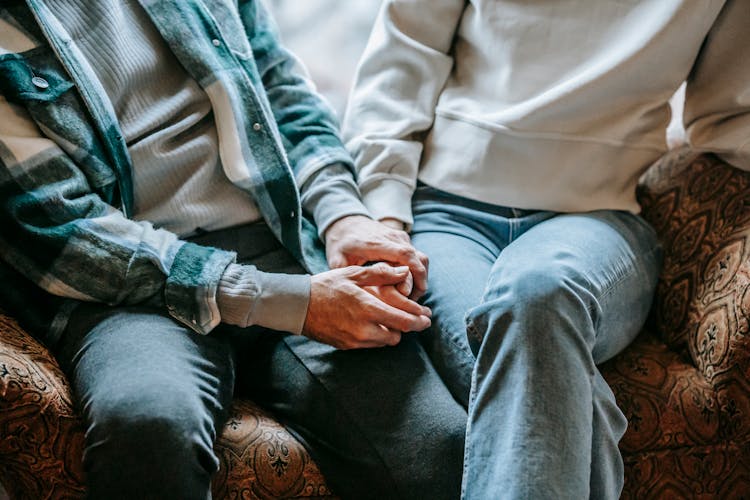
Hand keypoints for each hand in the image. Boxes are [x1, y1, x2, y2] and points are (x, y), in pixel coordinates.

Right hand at [303, 263, 430, 349]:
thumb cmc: (326, 286)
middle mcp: (363, 328)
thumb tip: (405, 272)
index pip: (403, 321)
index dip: (419, 320)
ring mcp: (355, 340)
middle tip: (420, 321)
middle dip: (409, 327)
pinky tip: (378, 325)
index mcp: (367, 308)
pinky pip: (371, 345)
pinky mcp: (347, 346)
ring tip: (397, 320)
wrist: (299, 306)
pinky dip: (379, 336)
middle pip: (398, 335)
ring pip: (385, 342)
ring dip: (393, 332)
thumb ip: (382, 274)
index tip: (428, 317)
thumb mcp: (354, 274)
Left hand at [324, 215, 428, 299]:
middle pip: (417, 258)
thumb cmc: (341, 244)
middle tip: (411, 303)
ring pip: (421, 258)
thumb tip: (357, 297)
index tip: (414, 292)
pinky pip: (418, 257)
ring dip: (420, 278)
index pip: (404, 254)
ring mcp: (400, 237)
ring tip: (411, 297)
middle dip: (419, 281)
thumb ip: (348, 276)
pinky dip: (417, 272)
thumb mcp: (338, 260)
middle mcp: (392, 238)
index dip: (413, 273)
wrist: (346, 222)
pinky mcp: (404, 240)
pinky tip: (408, 288)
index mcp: (376, 243)